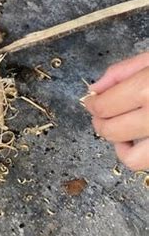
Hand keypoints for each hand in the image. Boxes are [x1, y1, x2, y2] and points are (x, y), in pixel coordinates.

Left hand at [84, 52, 148, 170]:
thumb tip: (95, 90)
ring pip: (131, 159)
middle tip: (103, 114)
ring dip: (120, 145)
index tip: (92, 102)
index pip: (104, 107)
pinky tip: (141, 137)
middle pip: (111, 131)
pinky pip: (148, 163)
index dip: (93, 105)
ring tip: (124, 130)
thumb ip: (121, 72)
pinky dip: (140, 154)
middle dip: (101, 123)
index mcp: (147, 90)